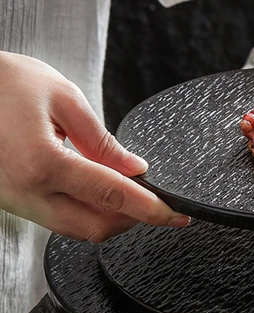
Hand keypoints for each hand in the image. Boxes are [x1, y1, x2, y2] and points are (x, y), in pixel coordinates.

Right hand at [0, 52, 189, 241]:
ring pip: (76, 229)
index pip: (113, 197)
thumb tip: (136, 170)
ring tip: (130, 192)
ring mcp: (16, 202)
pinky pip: (57, 219)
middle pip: (97, 227)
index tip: (177, 214)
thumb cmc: (4, 83)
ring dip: (110, 217)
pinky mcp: (12, 201)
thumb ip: (102, 141)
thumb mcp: (63, 99)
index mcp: (43, 163)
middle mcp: (26, 192)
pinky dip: (85, 211)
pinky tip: (98, 191)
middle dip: (133, 219)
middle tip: (156, 201)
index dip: (152, 209)